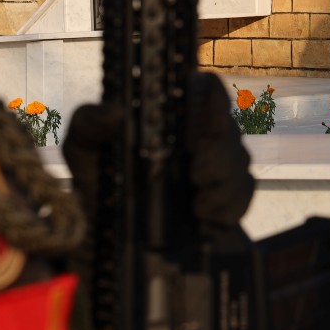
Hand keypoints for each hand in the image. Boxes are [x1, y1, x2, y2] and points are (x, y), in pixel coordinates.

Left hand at [61, 73, 253, 235]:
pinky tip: (205, 217)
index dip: (212, 95)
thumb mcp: (84, 153)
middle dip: (217, 154)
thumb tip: (114, 111)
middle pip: (228, 127)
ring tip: (195, 203)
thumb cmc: (103, 183)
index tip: (202, 119)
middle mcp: (200, 131)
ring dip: (219, 186)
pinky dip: (227, 208)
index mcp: (171, 113)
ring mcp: (221, 162)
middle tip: (194, 175)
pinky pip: (244, 193)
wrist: (121, 243)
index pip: (205, 87)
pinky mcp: (233, 193)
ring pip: (239, 162)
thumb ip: (89, 125)